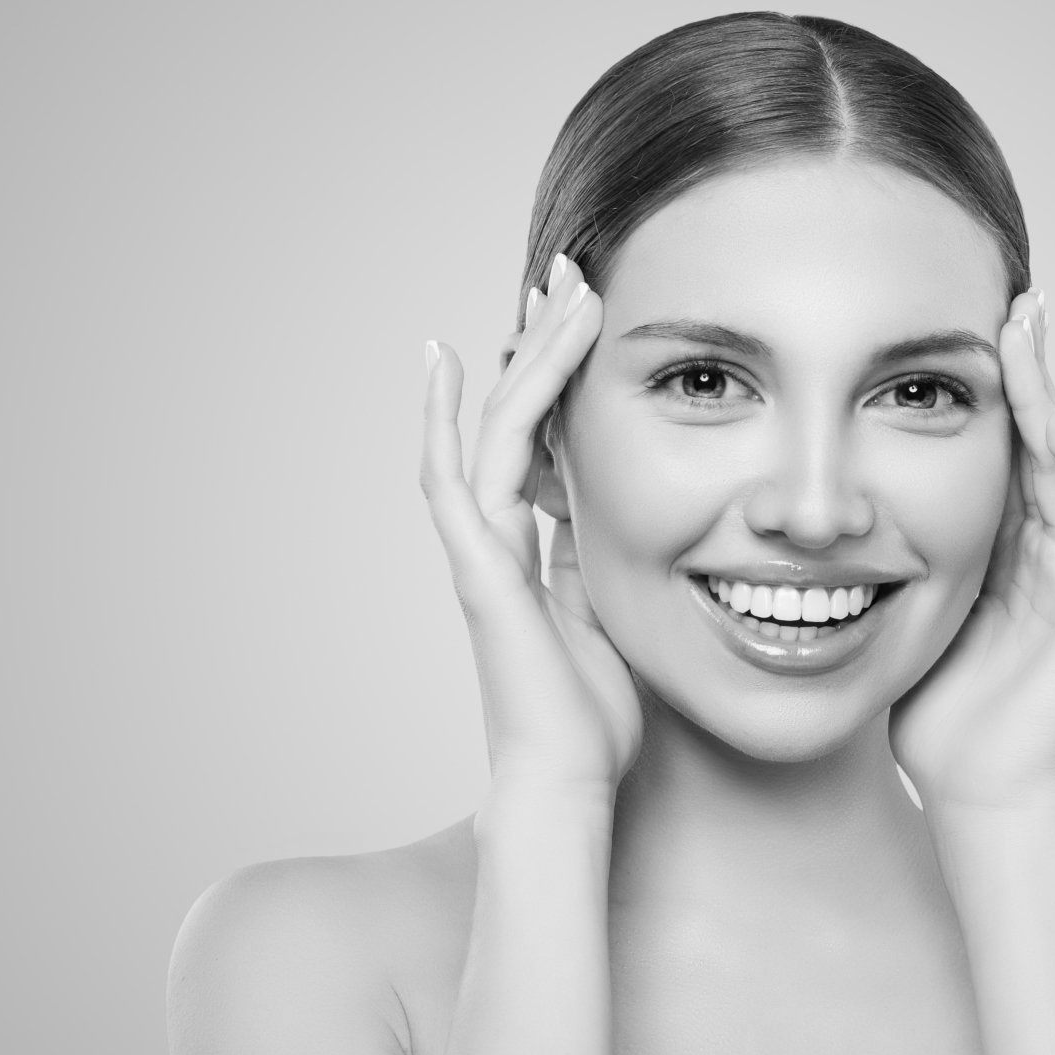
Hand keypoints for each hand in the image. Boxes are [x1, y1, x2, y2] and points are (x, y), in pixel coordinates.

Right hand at [420, 254, 641, 791]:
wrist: (568, 779)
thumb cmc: (593, 718)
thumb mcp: (609, 618)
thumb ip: (593, 566)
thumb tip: (606, 523)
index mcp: (532, 551)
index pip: (545, 444)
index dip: (560, 382)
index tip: (583, 324)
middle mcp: (498, 541)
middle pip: (517, 420)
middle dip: (542, 346)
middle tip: (567, 275)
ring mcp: (480, 552)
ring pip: (497, 431)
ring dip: (528, 359)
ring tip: (556, 290)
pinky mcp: (476, 568)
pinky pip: (455, 477)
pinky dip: (448, 417)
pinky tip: (445, 361)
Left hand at [889, 289, 1054, 812]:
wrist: (974, 790)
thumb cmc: (935, 713)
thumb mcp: (903, 611)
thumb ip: (890, 558)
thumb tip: (820, 507)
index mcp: (1009, 551)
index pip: (1008, 450)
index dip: (995, 389)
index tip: (968, 326)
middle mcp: (1054, 554)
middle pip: (1050, 440)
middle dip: (1034, 371)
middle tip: (1014, 300)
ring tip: (1031, 337)